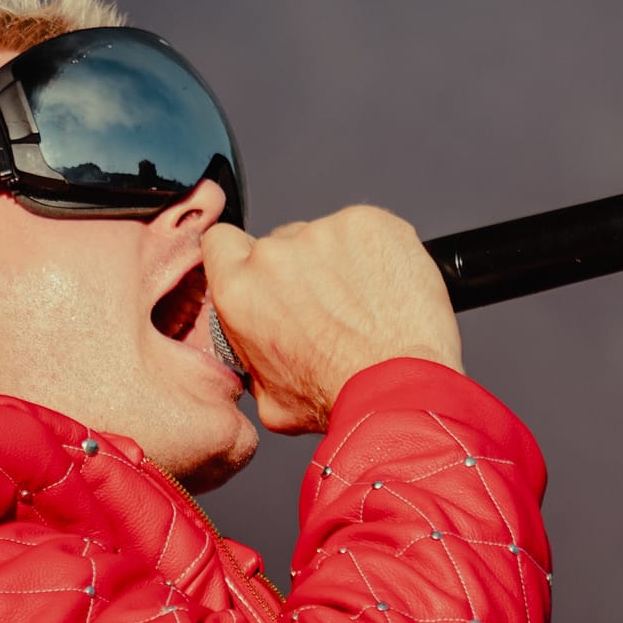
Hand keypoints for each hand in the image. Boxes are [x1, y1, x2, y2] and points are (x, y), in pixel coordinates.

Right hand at [202, 205, 463, 432]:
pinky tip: (386, 289)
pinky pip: (365, 230)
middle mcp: (275, 254)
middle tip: (328, 307)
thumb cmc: (341, 397)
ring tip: (364, 305)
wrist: (401, 389)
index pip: (222, 242)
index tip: (264, 273)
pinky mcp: (368, 223)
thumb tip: (256, 346)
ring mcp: (324, 232)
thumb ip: (252, 357)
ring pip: (325, 236)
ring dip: (340, 262)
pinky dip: (376, 252)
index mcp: (241, 291)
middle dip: (299, 269)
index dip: (241, 256)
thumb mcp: (271, 400)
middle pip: (280, 242)